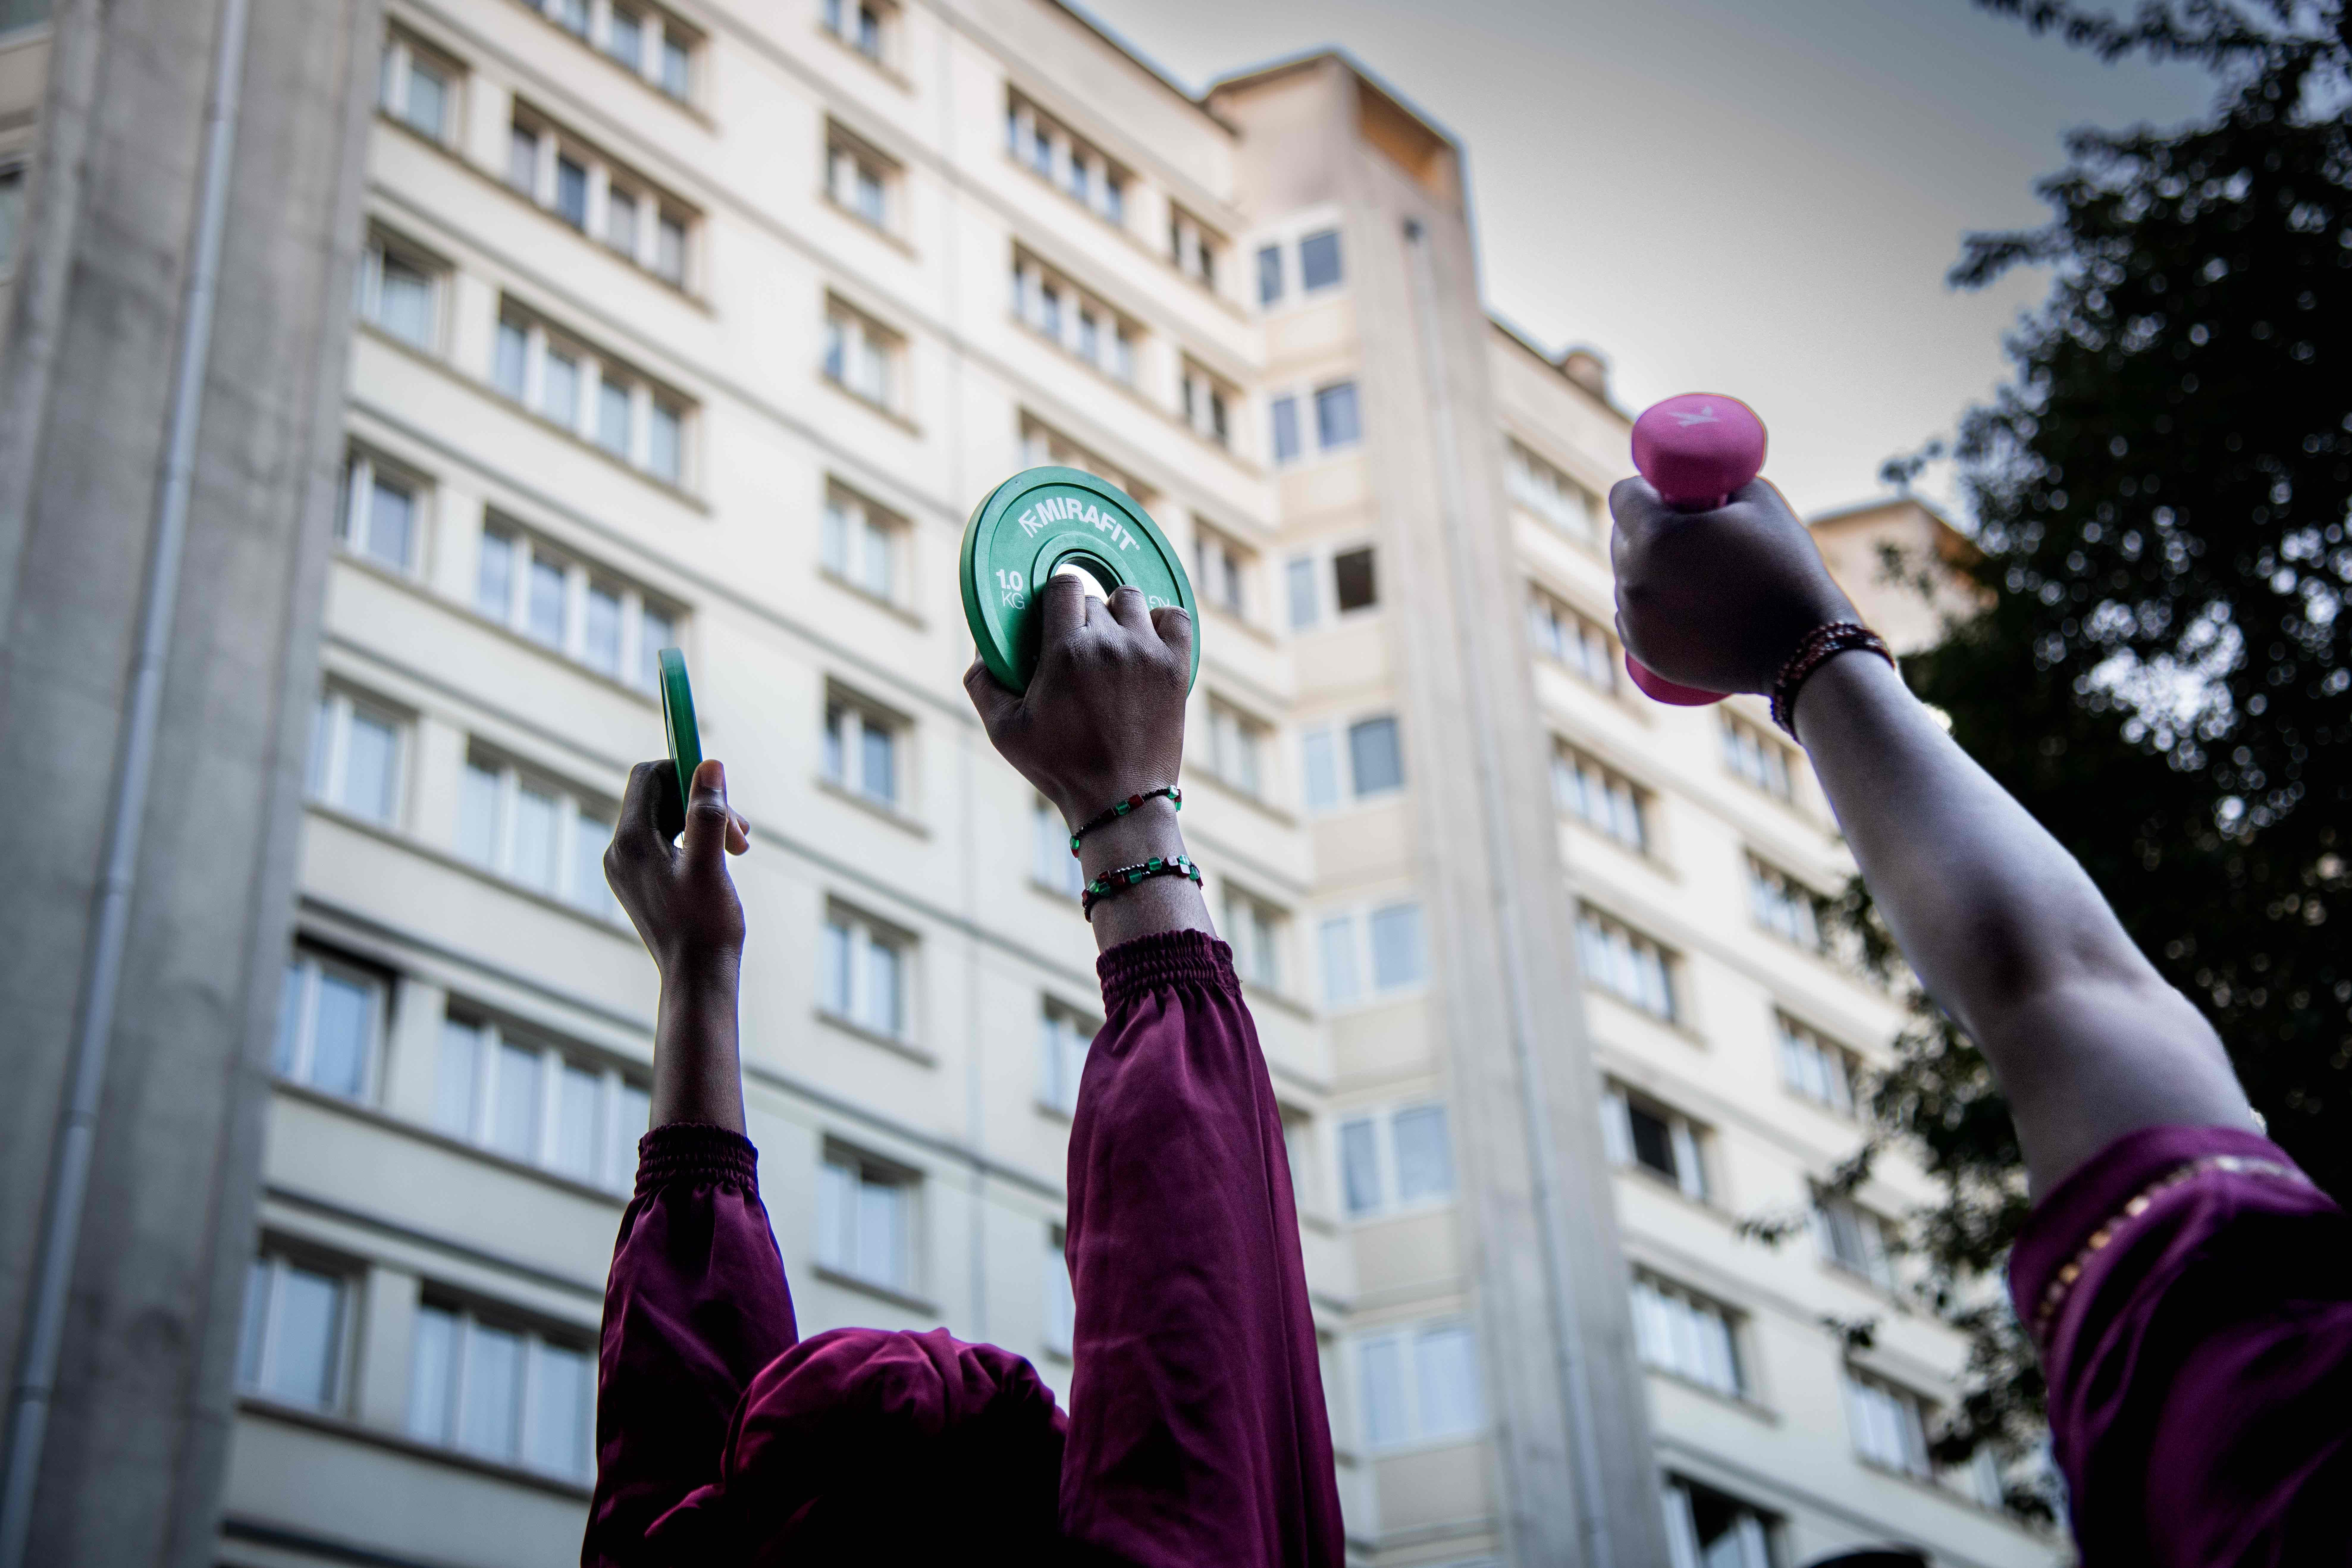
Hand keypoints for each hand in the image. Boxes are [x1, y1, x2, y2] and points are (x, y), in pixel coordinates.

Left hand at [606, 757, 750, 977]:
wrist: (696, 979)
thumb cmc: (706, 927)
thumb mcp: (711, 863)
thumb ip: (707, 813)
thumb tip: (709, 764)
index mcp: (631, 842)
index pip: (649, 777)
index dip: (685, 770)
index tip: (722, 789)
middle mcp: (621, 851)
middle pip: (659, 796)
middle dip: (702, 802)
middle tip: (741, 833)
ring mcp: (629, 867)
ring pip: (665, 818)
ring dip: (704, 821)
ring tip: (737, 848)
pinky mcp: (641, 880)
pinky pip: (665, 841)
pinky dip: (694, 840)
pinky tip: (719, 861)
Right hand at [962, 575, 1192, 825]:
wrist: (1119, 801)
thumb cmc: (1059, 768)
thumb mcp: (1004, 732)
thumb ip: (983, 683)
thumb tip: (980, 648)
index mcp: (1065, 651)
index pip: (1063, 585)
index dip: (1055, 596)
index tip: (1053, 617)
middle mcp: (1109, 643)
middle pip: (1094, 599)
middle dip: (1082, 619)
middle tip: (1077, 650)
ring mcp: (1147, 653)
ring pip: (1131, 600)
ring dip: (1118, 615)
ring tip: (1111, 644)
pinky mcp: (1176, 667)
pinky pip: (1175, 617)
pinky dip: (1161, 621)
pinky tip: (1146, 640)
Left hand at [1608, 476, 1858, 695]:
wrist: (1801, 644)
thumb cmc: (1785, 566)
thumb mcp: (1759, 500)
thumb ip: (1717, 481)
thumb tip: (1697, 482)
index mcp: (1656, 536)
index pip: (1623, 496)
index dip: (1648, 490)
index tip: (1671, 498)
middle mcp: (1634, 579)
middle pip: (1622, 537)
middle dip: (1648, 529)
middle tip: (1689, 536)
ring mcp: (1636, 619)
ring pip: (1627, 577)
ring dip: (1647, 569)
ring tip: (1693, 574)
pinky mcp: (1644, 650)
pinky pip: (1631, 616)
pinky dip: (1648, 607)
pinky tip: (1681, 604)